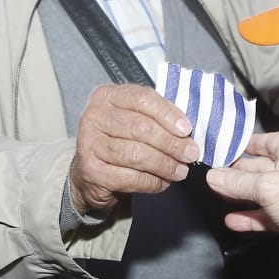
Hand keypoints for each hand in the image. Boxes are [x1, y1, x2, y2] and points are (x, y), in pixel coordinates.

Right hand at [69, 84, 198, 214]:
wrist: (92, 173)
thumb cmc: (120, 140)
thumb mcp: (136, 119)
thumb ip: (158, 117)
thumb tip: (186, 130)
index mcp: (107, 96)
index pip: (142, 98)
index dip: (168, 114)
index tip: (187, 130)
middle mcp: (94, 116)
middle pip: (140, 127)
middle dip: (171, 143)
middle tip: (190, 154)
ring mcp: (89, 144)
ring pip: (136, 154)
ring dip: (164, 165)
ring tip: (180, 171)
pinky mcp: (91, 171)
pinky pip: (129, 177)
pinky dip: (151, 182)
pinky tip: (162, 183)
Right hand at [204, 132, 278, 277]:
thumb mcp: (267, 186)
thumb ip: (237, 182)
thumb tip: (215, 176)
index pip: (269, 141)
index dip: (248, 144)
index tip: (228, 147)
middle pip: (260, 168)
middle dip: (238, 173)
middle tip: (216, 175)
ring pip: (260, 193)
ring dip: (240, 195)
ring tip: (219, 194)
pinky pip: (264, 215)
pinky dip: (249, 217)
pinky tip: (233, 220)